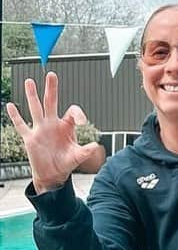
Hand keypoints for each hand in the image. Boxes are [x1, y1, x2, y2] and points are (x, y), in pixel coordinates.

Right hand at [6, 73, 100, 193]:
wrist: (53, 174)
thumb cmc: (66, 163)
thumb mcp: (78, 156)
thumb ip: (86, 151)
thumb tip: (95, 146)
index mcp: (66, 126)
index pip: (72, 111)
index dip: (78, 113)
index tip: (82, 121)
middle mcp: (53, 124)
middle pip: (52, 102)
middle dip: (52, 89)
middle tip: (51, 75)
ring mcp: (41, 129)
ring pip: (36, 108)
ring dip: (32, 95)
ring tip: (30, 81)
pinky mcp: (30, 138)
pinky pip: (21, 125)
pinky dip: (15, 116)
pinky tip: (10, 106)